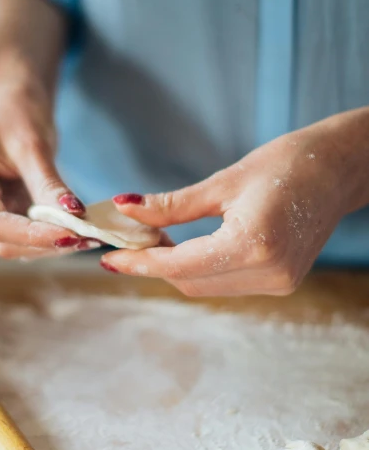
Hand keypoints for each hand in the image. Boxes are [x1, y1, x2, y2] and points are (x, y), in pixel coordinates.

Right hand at [0, 68, 97, 258]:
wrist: (14, 102)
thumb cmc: (17, 113)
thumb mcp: (34, 147)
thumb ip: (49, 186)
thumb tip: (74, 217)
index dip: (33, 235)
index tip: (72, 233)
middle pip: (3, 241)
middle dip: (45, 243)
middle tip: (88, 237)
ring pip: (14, 245)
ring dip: (50, 244)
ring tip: (87, 234)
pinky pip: (23, 237)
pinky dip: (49, 236)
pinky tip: (76, 230)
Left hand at [100, 109, 368, 296]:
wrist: (340, 169)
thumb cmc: (288, 162)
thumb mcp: (223, 182)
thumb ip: (171, 205)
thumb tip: (124, 208)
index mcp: (253, 245)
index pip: (180, 265)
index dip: (140, 263)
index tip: (108, 259)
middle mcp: (268, 273)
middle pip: (189, 282)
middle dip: (153, 266)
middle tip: (126, 242)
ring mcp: (278, 283)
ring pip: (205, 287)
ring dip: (174, 269)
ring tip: (153, 241)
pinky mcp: (281, 282)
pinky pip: (225, 283)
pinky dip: (199, 269)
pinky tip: (184, 248)